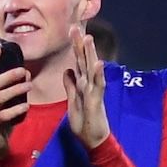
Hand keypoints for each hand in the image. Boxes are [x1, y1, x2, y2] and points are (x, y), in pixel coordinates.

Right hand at [0, 43, 29, 161]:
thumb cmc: (0, 118)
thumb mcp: (4, 101)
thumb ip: (10, 88)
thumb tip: (25, 72)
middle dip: (8, 75)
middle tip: (24, 71)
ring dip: (15, 90)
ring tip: (29, 86)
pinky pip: (3, 116)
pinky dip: (16, 110)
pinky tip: (26, 107)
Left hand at [62, 30, 111, 151]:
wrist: (94, 138)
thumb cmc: (84, 120)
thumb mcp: (72, 100)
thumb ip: (70, 85)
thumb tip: (67, 70)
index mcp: (83, 83)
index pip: (78, 61)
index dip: (74, 47)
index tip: (71, 32)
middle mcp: (90, 84)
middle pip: (84, 60)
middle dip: (80, 44)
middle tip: (75, 28)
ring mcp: (94, 91)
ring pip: (92, 69)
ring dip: (91, 54)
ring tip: (88, 38)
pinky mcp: (97, 100)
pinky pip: (98, 86)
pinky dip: (99, 74)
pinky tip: (99, 63)